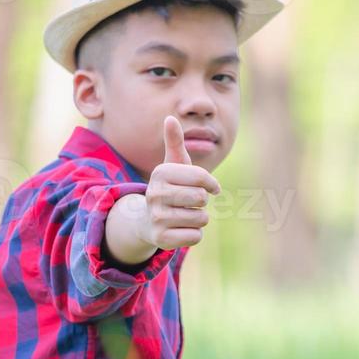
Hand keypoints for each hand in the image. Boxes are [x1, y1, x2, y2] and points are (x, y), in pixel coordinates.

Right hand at [138, 115, 221, 250]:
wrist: (146, 220)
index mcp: (161, 173)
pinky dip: (194, 234)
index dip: (211, 183)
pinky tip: (180, 229)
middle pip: (201, 199)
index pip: (201, 177)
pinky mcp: (161, 239)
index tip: (211, 187)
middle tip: (189, 202)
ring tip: (183, 214)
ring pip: (201, 218)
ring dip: (199, 218)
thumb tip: (170, 118)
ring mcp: (157, 218)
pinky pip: (195, 236)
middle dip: (202, 202)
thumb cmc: (169, 188)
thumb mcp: (172, 165)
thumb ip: (174, 142)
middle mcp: (155, 194)